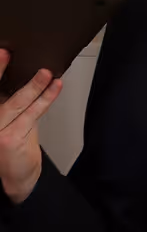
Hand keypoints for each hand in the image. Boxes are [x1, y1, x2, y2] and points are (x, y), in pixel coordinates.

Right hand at [0, 50, 61, 203]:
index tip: (0, 53)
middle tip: (6, 52)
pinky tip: (55, 87)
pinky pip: (31, 114)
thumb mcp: (8, 121)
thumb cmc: (13, 147)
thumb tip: (27, 77)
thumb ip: (11, 102)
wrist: (16, 179)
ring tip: (46, 72)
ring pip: (15, 102)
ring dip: (33, 86)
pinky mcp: (9, 139)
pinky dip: (45, 99)